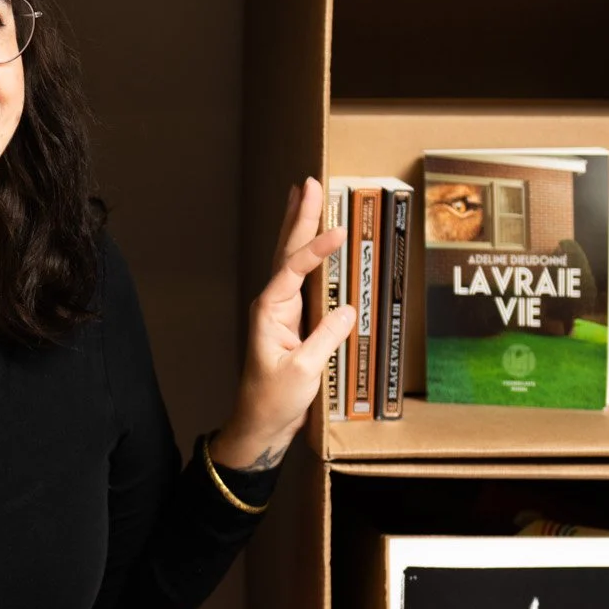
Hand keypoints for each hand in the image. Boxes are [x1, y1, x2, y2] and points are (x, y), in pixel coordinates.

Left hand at [211, 176, 357, 471]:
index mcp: (270, 311)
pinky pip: (303, 280)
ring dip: (298, 228)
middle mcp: (273, 304)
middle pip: (286, 251)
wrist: (259, 425)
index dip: (316, 248)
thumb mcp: (303, 371)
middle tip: (307, 183)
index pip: (294, 269)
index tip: (338, 232)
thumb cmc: (273, 401)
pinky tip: (316, 244)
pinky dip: (310, 256)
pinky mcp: (293, 323)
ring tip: (304, 196)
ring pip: (291, 261)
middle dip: (298, 217)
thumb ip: (326, 338)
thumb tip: (349, 309)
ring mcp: (282, 311)